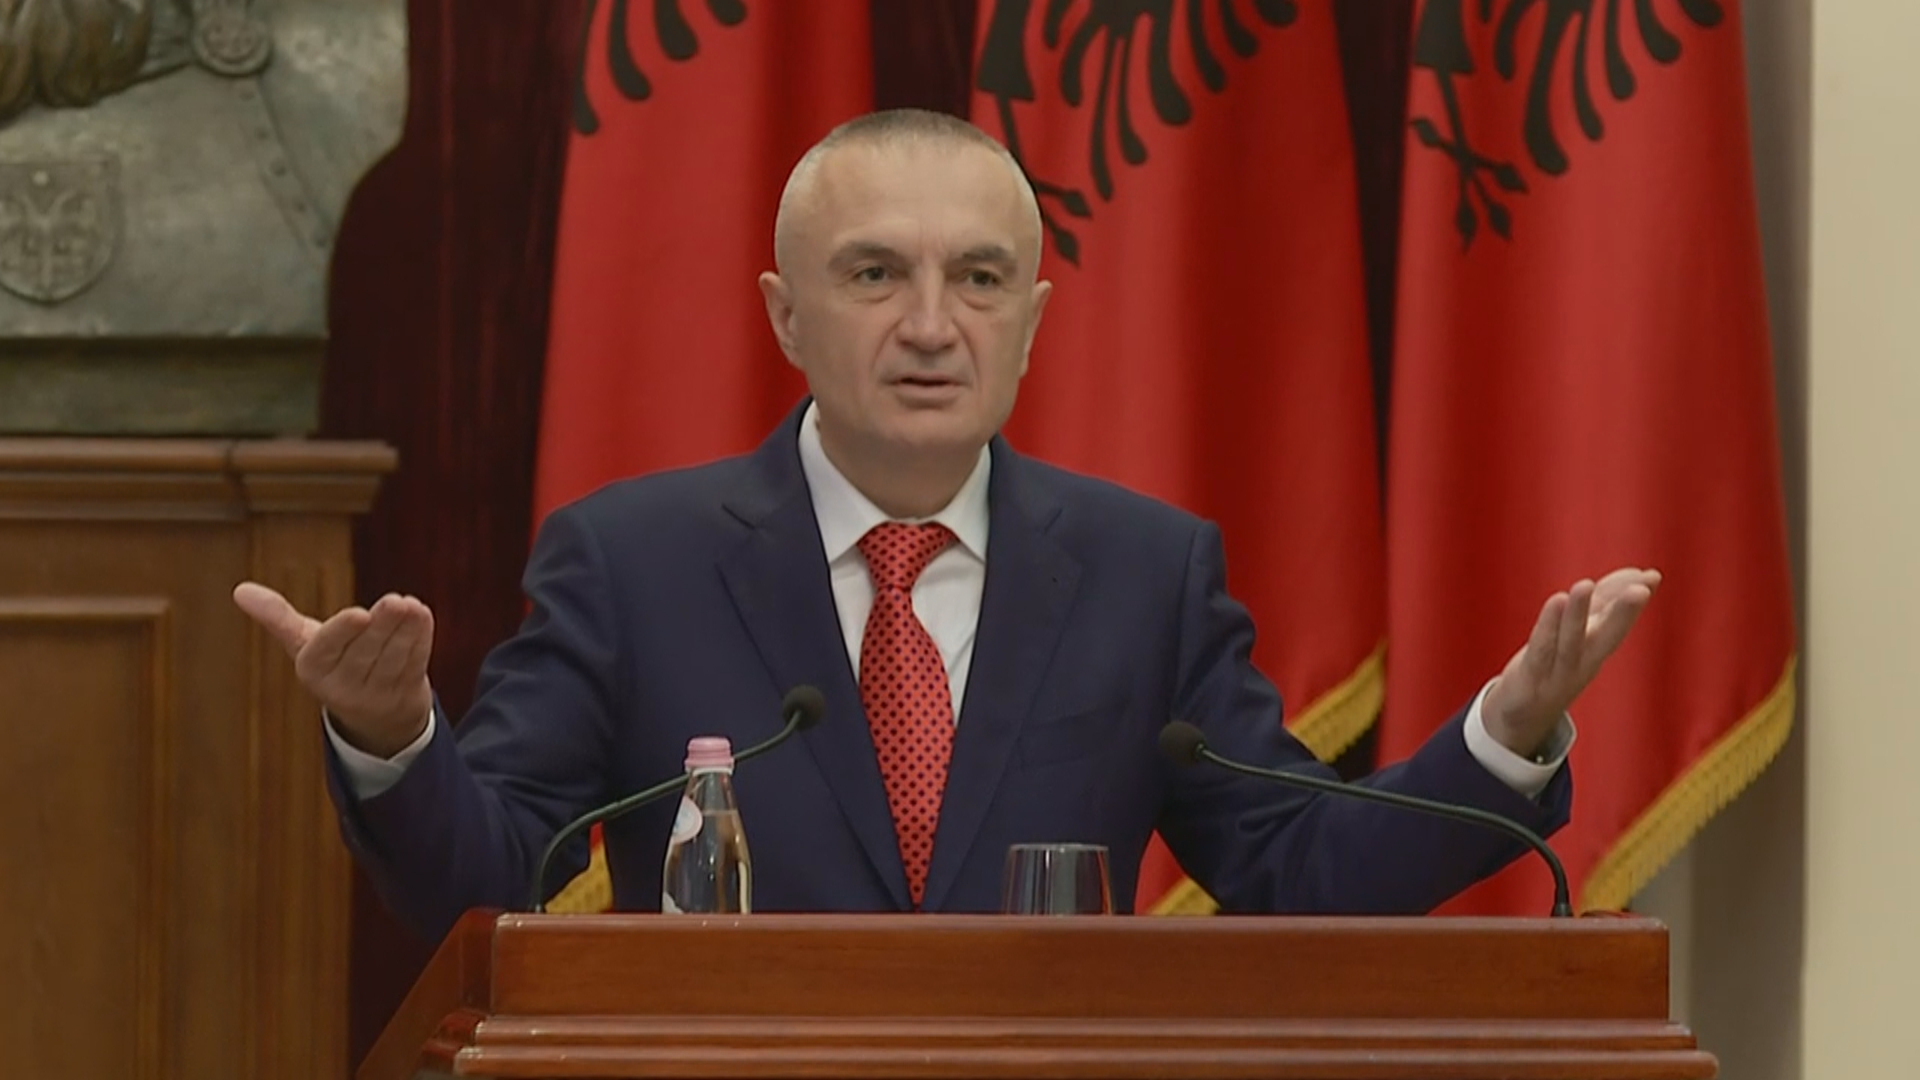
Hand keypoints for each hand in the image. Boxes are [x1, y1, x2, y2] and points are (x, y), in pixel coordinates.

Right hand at [233, 582, 435, 758]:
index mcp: (312, 670)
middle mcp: (342, 688)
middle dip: (382, 625)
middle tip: (396, 601)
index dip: (343, 632)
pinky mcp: (405, 696)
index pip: (327, 649)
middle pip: (365, 652)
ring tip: (410, 605)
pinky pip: (415, 664)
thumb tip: (239, 590)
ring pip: (392, 658)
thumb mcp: (304, 642)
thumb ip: (278, 617)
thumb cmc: (334, 663)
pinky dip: (420, 639)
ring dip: (405, 630)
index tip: (360, 613)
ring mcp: (376, 695)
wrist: (372, 712)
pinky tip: (422, 615)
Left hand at [1481, 568, 1661, 757]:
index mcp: (1596, 648)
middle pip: (1607, 636)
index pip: (1617, 620)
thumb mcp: (1583, 634)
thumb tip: (1640, 574)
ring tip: (1585, 585)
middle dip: (1625, 613)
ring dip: (1579, 614)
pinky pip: (1541, 650)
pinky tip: (1555, 601)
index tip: (1652, 576)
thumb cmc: (1556, 666)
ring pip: (1572, 642)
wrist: (1522, 716)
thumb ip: (1605, 603)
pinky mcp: (1531, 677)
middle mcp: (1583, 661)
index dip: (1631, 598)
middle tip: (1641, 589)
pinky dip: (1548, 627)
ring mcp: (1558, 671)